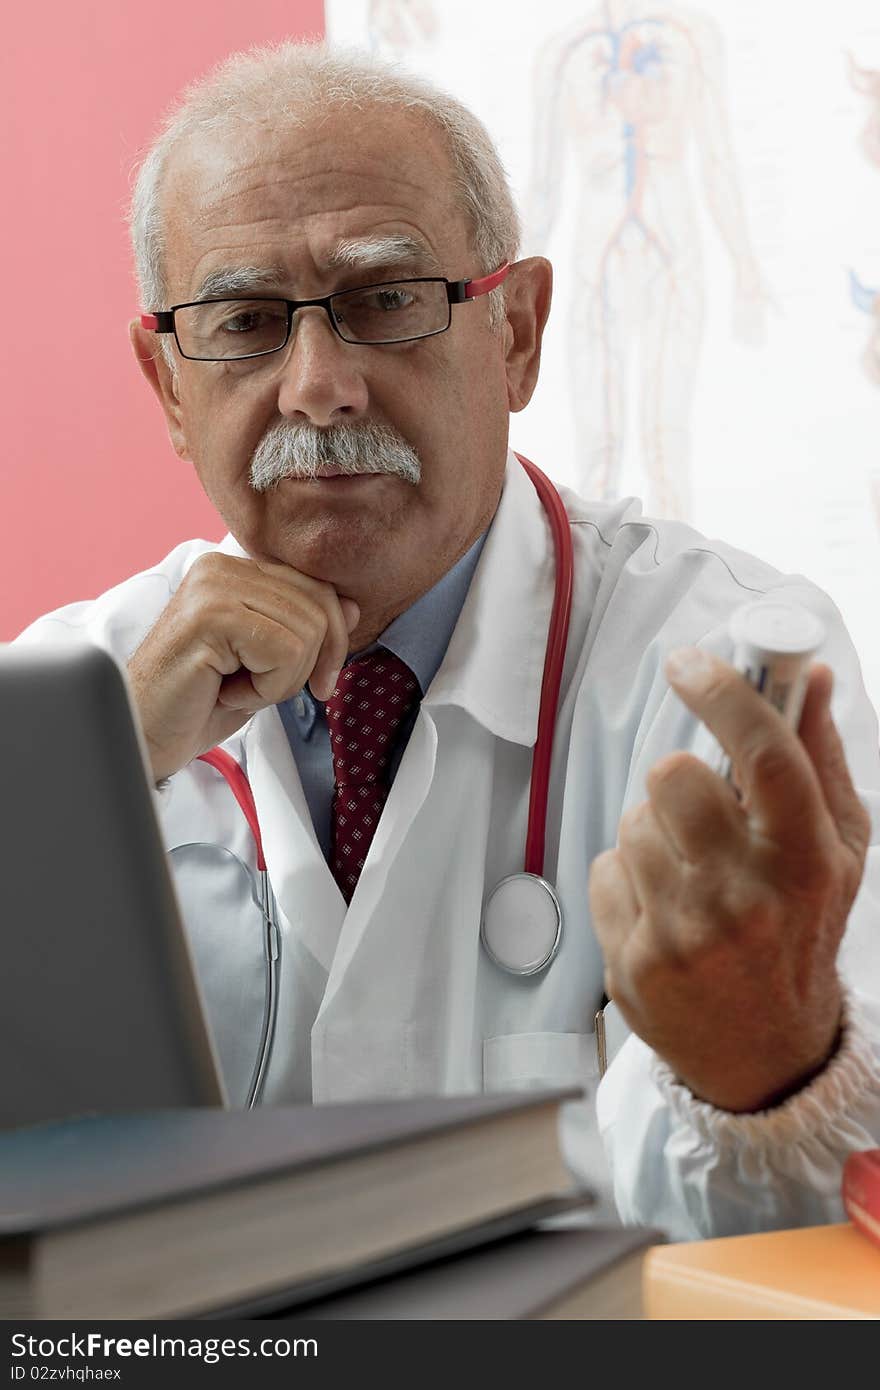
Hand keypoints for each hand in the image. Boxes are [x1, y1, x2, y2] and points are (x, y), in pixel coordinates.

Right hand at [128, 553, 359, 781]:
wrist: (145, 736)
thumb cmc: (199, 702)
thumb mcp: (266, 663)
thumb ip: (304, 628)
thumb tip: (352, 607)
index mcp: (235, 569)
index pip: (318, 589)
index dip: (331, 642)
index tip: (318, 683)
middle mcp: (222, 566)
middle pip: (320, 607)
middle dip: (307, 665)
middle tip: (262, 690)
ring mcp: (214, 586)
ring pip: (306, 633)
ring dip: (280, 681)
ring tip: (235, 687)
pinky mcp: (210, 615)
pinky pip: (284, 651)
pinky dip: (265, 688)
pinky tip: (225, 691)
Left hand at [588, 648, 870, 1111]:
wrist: (766, 1052)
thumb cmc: (800, 932)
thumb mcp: (836, 851)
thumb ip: (820, 759)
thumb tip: (814, 675)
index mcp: (806, 860)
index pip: (764, 755)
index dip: (724, 695)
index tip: (689, 663)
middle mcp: (747, 896)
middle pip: (674, 775)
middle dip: (680, 779)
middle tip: (700, 811)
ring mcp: (685, 932)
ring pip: (633, 822)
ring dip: (654, 835)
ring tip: (689, 877)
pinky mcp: (634, 960)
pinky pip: (604, 869)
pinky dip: (626, 881)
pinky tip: (661, 913)